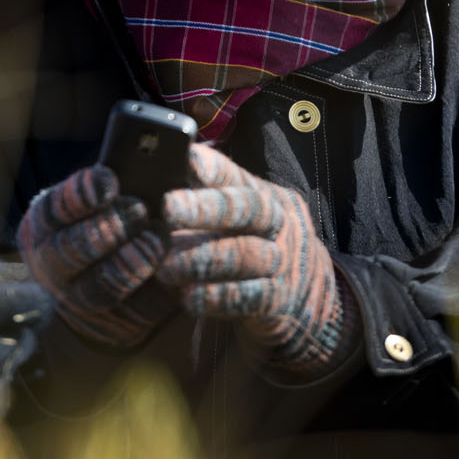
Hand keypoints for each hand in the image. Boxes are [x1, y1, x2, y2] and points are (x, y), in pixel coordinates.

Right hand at [17, 164, 175, 351]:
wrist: (104, 283)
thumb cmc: (110, 220)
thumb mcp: (101, 195)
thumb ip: (123, 173)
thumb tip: (171, 156)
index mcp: (45, 223)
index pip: (54, 208)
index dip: (81, 194)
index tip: (110, 182)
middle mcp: (51, 263)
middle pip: (70, 250)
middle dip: (107, 228)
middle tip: (138, 210)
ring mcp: (76, 300)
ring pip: (99, 288)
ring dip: (132, 262)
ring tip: (159, 239)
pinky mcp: (110, 326)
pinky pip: (133, 314)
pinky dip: (156, 293)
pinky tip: (173, 271)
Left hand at [156, 145, 354, 375]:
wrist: (307, 300)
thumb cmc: (250, 247)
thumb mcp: (238, 219)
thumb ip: (206, 200)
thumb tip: (150, 180)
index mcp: (263, 195)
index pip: (237, 176)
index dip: (213, 167)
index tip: (186, 156)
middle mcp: (278, 222)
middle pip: (248, 208)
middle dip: (207, 207)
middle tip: (168, 206)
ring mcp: (283, 261)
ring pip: (248, 254)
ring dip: (204, 258)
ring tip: (164, 266)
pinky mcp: (280, 301)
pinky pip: (250, 296)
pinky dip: (218, 296)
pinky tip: (188, 298)